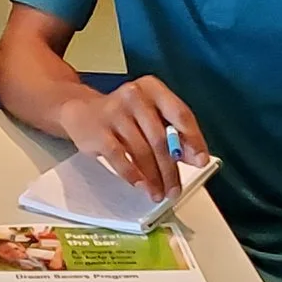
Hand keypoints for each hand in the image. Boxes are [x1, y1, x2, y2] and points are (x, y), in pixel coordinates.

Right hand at [53, 77, 207, 199]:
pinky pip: (119, 158)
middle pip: (160, 139)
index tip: (200, 161)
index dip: (193, 140)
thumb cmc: (123, 115)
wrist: (81, 110)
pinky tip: (140, 185)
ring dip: (153, 178)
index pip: (180, 114)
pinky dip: (132, 175)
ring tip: (157, 192)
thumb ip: (173, 133)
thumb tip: (193, 157)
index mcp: (153, 89)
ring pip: (142, 152)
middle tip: (175, 188)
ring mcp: (114, 113)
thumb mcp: (150, 116)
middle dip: (170, 169)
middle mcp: (134, 96)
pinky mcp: (98, 131)